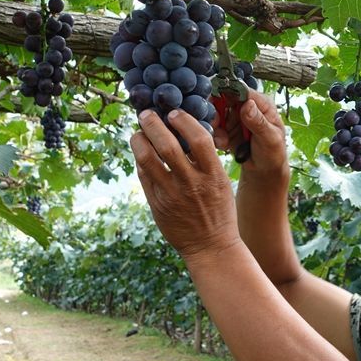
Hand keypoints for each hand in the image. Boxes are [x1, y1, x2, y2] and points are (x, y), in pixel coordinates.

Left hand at [131, 109, 241, 261]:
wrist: (211, 247)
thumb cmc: (219, 212)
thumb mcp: (222, 183)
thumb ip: (206, 161)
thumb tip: (186, 132)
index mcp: (213, 176)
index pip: (198, 139)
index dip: (184, 121)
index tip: (175, 113)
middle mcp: (192, 184)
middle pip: (167, 145)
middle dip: (153, 124)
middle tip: (147, 114)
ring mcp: (172, 195)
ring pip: (147, 159)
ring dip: (139, 140)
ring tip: (137, 132)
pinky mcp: (157, 205)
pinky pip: (143, 176)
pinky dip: (140, 160)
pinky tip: (141, 154)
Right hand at [211, 90, 288, 176]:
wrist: (264, 171)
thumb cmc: (273, 153)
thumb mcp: (270, 138)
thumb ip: (258, 122)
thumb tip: (248, 104)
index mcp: (262, 104)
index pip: (242, 91)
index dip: (228, 95)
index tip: (218, 105)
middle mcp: (248, 107)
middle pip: (225, 99)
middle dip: (218, 113)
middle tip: (216, 125)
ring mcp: (237, 117)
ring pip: (217, 113)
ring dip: (217, 127)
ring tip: (223, 141)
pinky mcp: (228, 128)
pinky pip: (215, 127)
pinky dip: (216, 136)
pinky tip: (224, 145)